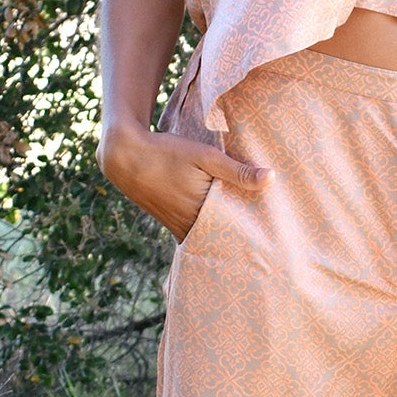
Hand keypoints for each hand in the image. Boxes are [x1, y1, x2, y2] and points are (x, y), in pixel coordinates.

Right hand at [98, 118, 271, 241]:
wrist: (126, 156)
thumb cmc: (167, 153)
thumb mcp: (206, 156)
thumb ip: (237, 171)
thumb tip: (270, 178)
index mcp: (200, 213)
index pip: (233, 234)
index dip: (252, 236)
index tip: (270, 239)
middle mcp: (188, 226)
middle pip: (221, 240)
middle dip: (239, 240)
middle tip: (264, 243)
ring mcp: (176, 226)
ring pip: (206, 239)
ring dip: (223, 237)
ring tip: (247, 237)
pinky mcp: (170, 222)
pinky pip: (193, 234)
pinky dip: (207, 232)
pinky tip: (220, 227)